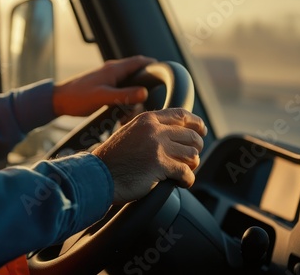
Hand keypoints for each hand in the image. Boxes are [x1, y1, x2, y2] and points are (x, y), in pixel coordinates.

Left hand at [53, 56, 155, 115]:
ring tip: (125, 117)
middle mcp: (112, 72)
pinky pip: (119, 95)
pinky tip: (118, 117)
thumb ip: (124, 95)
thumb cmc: (78, 97)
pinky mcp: (103, 89)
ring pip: (128, 89)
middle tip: (141, 107)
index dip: (153, 66)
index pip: (140, 61)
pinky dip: (122, 105)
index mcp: (114, 69)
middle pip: (137, 77)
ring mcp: (108, 80)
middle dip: (142, 93)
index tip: (163, 76)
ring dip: (130, 103)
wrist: (58, 101)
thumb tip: (144, 92)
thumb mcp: (103, 97)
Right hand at [92, 108, 206, 204]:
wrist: (97, 175)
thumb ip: (150, 130)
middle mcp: (154, 130)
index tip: (201, 131)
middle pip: (192, 136)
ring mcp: (158, 147)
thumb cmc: (112, 159)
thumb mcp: (130, 133)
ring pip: (192, 154)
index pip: (181, 115)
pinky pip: (186, 172)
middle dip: (195, 149)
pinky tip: (182, 183)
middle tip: (190, 159)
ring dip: (192, 165)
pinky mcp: (160, 165)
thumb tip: (175, 135)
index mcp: (147, 119)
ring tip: (184, 172)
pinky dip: (188, 180)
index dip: (196, 123)